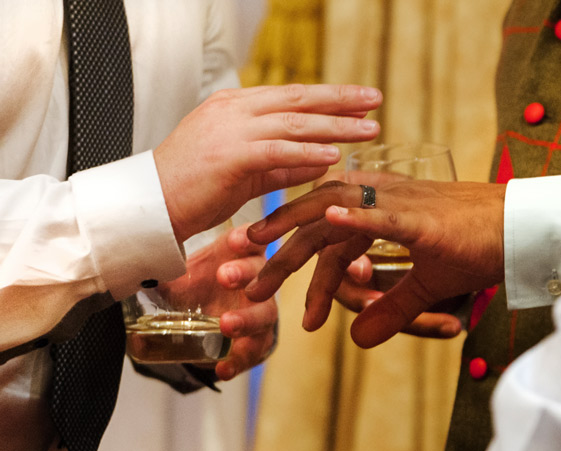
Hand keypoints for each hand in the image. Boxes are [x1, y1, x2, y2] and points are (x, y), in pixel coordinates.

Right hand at [154, 84, 381, 242]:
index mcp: (235, 107)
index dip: (328, 97)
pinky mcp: (230, 155)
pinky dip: (308, 152)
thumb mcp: (244, 171)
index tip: (360, 100)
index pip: (291, 97)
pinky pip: (278, 150)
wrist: (149, 206)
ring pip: (294, 122)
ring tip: (369, 128)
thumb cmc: (193, 190)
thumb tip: (320, 158)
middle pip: (299, 99)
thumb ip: (281, 163)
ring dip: (336, 125)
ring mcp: (230, 129)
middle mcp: (234, 110)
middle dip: (341, 99)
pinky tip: (335, 155)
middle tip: (376, 99)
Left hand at [159, 225, 276, 379]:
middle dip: (245, 275)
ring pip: (264, 314)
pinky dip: (240, 360)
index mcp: (241, 255)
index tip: (233, 240)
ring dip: (247, 319)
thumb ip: (162, 265)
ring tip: (227, 325)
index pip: (250, 240)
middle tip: (224, 276)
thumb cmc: (198, 281)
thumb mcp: (181, 269)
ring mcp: (261, 309)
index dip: (246, 239)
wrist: (208, 308)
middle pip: (261, 275)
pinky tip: (222, 368)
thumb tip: (122, 266)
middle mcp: (257, 280)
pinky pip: (255, 350)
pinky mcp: (257, 338)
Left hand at [245, 180, 505, 347]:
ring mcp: (397, 205)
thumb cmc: (474, 247)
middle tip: (231, 280)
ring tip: (260, 279)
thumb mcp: (425, 285)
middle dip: (267, 250)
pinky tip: (324, 224)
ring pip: (330, 220)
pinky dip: (351, 221)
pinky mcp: (421, 218)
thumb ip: (389, 310)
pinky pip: (379, 218)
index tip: (248, 270)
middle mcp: (377, 200)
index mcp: (374, 208)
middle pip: (308, 219)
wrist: (519, 228)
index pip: (315, 225)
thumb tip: (357, 338)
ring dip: (292, 248)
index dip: (281, 246)